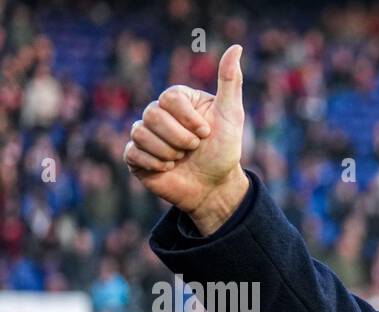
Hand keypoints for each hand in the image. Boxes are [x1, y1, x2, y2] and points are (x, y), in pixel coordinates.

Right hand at [124, 44, 248, 234]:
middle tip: (194, 149)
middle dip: (180, 138)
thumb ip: (231, 82)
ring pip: (141, 133)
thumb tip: (236, 47)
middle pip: (153, 115)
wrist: (215, 188)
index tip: (206, 133)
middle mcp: (158, 113)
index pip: (170, 97)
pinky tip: (169, 169)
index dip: (189, 119)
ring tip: (182, 159)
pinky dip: (155, 163)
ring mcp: (145, 134)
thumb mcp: (231, 116)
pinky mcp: (136, 156)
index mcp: (178, 100)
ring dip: (169, 152)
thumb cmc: (224, 151)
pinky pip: (132, 152)